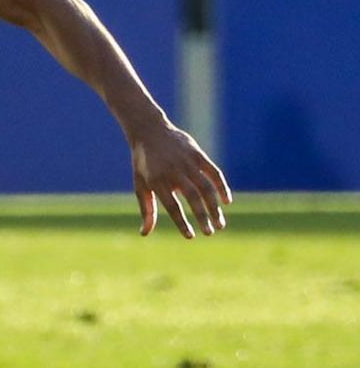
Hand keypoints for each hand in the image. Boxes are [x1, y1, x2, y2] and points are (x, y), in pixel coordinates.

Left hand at [129, 118, 230, 237]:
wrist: (150, 131)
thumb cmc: (144, 163)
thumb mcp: (141, 184)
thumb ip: (147, 209)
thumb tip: (144, 233)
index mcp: (157, 181)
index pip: (172, 206)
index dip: (181, 222)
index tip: (191, 236)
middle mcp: (173, 172)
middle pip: (192, 198)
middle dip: (203, 217)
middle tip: (210, 233)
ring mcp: (187, 162)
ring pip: (206, 188)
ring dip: (215, 207)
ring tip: (219, 223)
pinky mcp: (198, 154)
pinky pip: (214, 172)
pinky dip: (222, 187)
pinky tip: (226, 201)